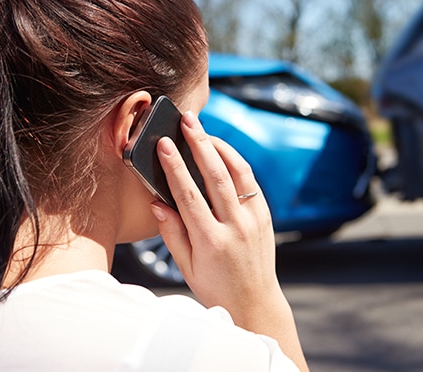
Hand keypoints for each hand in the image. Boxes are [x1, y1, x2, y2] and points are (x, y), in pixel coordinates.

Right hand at [150, 110, 308, 370]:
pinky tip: (222, 152)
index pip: (189, 195)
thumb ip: (171, 234)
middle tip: (188, 120)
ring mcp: (254, 220)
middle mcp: (236, 227)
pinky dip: (236, 163)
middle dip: (199, 143)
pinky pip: (250, 182)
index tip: (163, 144)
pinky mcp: (265, 216)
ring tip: (204, 130)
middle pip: (216, 175)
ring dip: (220, 147)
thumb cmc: (215, 287)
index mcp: (211, 242)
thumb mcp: (186, 268)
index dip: (174, 166)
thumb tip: (157, 202)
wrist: (255, 301)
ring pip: (238, 173)